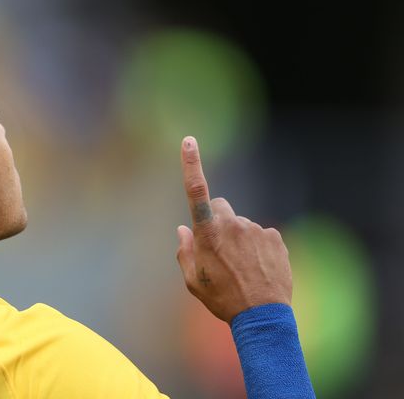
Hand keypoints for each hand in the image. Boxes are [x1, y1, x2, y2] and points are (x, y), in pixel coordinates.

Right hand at [176, 136, 291, 322]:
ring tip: (243, 269)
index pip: (197, 191)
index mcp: (208, 233)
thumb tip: (183, 230)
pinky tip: (259, 269)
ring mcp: (256, 229)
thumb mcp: (193, 281)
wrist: (263, 317)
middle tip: (220, 249)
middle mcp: (232, 224)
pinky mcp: (275, 237)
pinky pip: (262, 235)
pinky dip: (258, 248)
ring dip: (240, 239)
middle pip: (221, 207)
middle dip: (218, 220)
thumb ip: (184, 251)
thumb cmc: (222, 299)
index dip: (191, 164)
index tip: (190, 141)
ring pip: (242, 225)